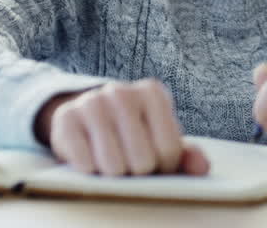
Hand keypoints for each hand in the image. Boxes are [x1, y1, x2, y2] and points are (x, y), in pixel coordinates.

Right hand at [34, 78, 209, 176]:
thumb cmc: (133, 132)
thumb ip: (186, 154)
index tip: (155, 162)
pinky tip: (89, 161)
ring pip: (113, 166)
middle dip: (137, 173)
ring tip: (112, 164)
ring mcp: (92, 102)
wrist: (86, 116)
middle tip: (130, 164)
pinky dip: (89, 171)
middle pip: (142, 161)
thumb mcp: (160, 138)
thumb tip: (201, 167)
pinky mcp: (65, 119)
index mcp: (152, 93)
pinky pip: (84, 163)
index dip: (163, 167)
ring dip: (113, 175)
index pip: (169, 150)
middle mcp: (122, 91)